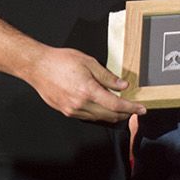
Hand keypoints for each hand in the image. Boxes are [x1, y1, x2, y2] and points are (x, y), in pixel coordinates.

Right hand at [25, 46, 143, 122]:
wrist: (37, 66)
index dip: (131, 108)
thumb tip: (122, 85)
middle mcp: (80, 104)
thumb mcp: (89, 62)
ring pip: (99, 118)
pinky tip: (102, 108)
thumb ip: (107, 76)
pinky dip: (98, 114)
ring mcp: (72, 110)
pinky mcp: (66, 111)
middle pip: (109, 115)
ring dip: (112, 115)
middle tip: (134, 109)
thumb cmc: (60, 61)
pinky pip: (87, 117)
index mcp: (88, 91)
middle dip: (125, 113)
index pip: (116, 105)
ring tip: (121, 108)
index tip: (141, 109)